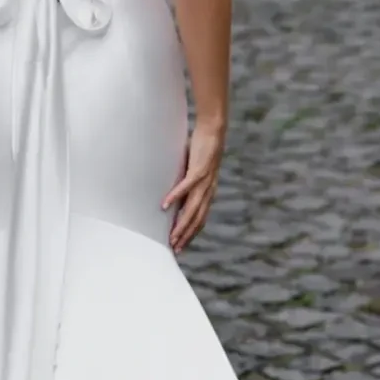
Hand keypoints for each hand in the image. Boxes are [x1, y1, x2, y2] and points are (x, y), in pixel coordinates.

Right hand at [162, 124, 223, 251]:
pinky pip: (185, 187)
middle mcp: (209, 190)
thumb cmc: (203, 148)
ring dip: (181, 224)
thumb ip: (187, 181)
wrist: (214, 130)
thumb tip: (174, 188)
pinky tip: (164, 206)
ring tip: (171, 236)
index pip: (201, 218)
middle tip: (175, 248)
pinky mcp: (199, 170)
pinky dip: (175, 197)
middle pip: (197, 218)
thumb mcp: (195, 169)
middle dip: (186, 235)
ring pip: (192, 208)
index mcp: (209, 191)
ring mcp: (205, 181)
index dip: (191, 233)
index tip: (181, 245)